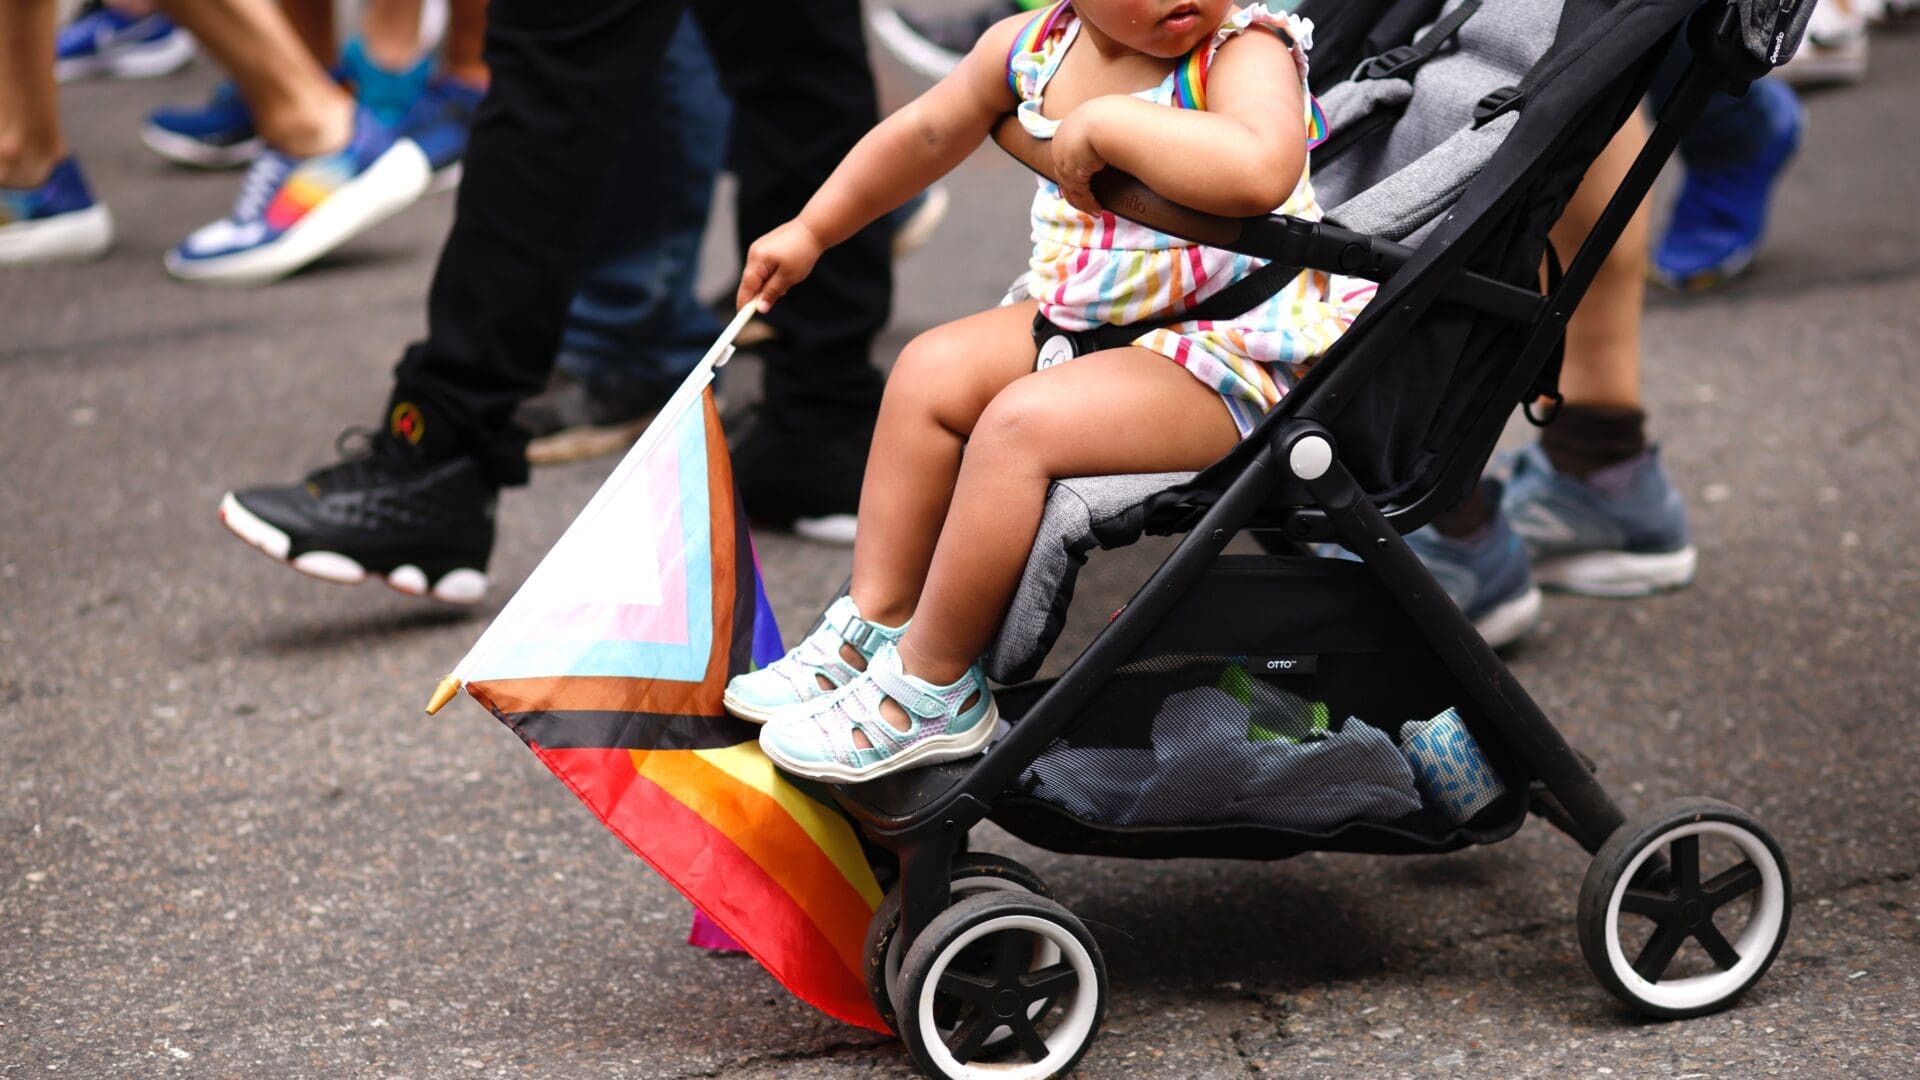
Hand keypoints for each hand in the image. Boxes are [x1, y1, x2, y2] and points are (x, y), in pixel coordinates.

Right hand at [736, 219, 824, 312]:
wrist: (813, 229)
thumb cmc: (802, 252)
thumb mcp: (788, 277)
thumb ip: (771, 293)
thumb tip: (760, 308)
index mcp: (758, 260)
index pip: (746, 287)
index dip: (744, 303)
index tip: (742, 317)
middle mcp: (754, 253)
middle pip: (750, 281)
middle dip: (761, 292)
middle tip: (778, 295)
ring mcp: (758, 248)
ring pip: (757, 274)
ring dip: (768, 283)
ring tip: (789, 277)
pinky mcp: (764, 246)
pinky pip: (763, 266)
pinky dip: (771, 274)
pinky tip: (786, 270)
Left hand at [1052, 97, 1116, 214]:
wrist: (1109, 120)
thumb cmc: (1113, 116)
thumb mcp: (1106, 120)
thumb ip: (1106, 129)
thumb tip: (1120, 129)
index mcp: (1066, 130)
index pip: (1065, 153)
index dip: (1072, 169)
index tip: (1081, 180)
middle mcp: (1060, 146)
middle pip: (1063, 174)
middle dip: (1075, 190)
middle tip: (1085, 201)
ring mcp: (1063, 161)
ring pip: (1070, 188)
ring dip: (1083, 202)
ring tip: (1094, 211)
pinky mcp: (1071, 174)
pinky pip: (1079, 194)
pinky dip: (1088, 203)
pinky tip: (1097, 210)